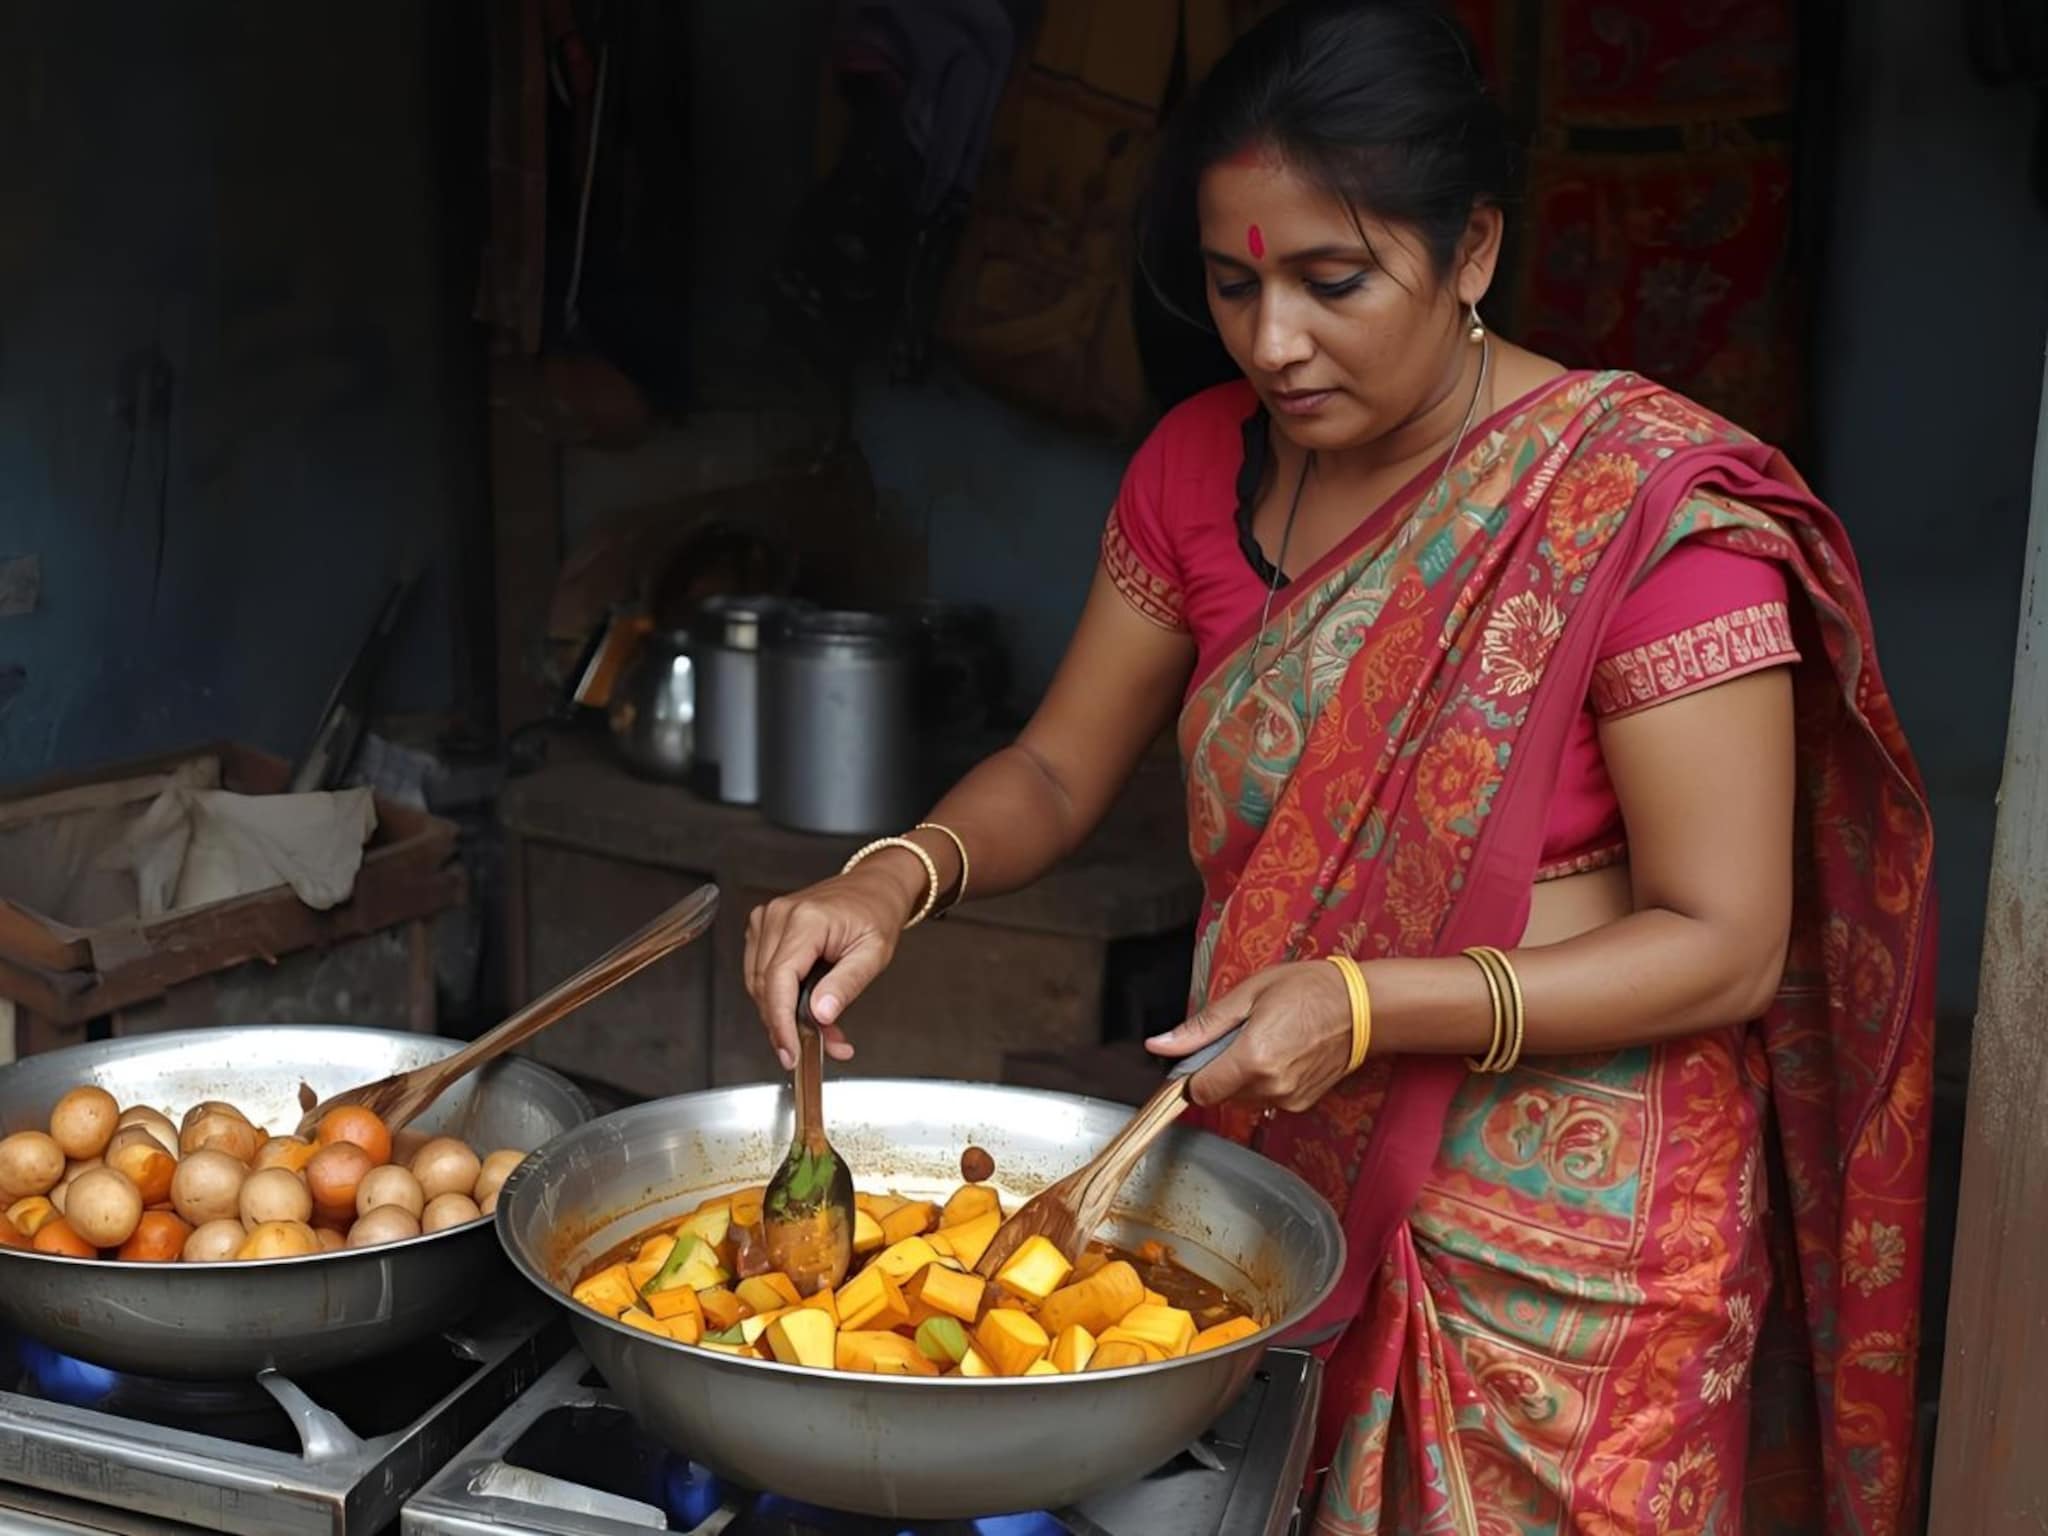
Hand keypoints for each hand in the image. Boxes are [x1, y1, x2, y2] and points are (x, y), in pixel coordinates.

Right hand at [745, 863, 920, 1069]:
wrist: (873, 887)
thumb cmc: (876, 913)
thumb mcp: (874, 953)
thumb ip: (846, 985)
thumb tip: (820, 1014)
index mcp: (806, 920)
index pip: (779, 980)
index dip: (781, 1022)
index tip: (791, 1052)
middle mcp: (779, 916)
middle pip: (765, 987)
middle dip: (787, 1025)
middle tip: (817, 1047)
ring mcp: (767, 920)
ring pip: (758, 985)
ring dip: (783, 1014)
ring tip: (819, 1029)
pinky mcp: (764, 928)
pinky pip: (761, 973)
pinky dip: (779, 997)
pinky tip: (803, 1007)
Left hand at [1144, 961, 1353, 1110]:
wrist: (1362, 1007)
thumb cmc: (1308, 990)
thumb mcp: (1248, 995)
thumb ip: (1202, 1026)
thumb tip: (1159, 1045)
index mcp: (1253, 1058)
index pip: (1200, 1091)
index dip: (1191, 1075)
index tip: (1197, 1055)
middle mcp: (1270, 1087)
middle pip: (1220, 1095)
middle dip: (1218, 1069)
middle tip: (1238, 1035)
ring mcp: (1288, 1099)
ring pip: (1241, 1099)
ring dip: (1240, 1077)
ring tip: (1263, 1041)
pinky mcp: (1301, 1104)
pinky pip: (1265, 1099)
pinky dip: (1262, 1081)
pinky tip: (1280, 1054)